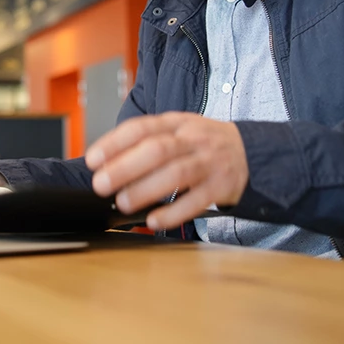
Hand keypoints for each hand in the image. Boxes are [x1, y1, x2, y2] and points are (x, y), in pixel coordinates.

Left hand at [84, 112, 248, 230]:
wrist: (251, 151)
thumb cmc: (203, 143)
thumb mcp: (177, 130)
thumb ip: (147, 142)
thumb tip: (107, 164)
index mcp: (175, 123)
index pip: (141, 128)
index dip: (114, 143)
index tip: (93, 159)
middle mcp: (191, 140)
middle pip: (156, 149)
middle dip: (125, 167)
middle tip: (101, 184)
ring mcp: (208, 162)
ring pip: (176, 174)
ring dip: (146, 190)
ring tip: (123, 203)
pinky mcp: (222, 186)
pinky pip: (197, 201)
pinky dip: (174, 213)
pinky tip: (155, 221)